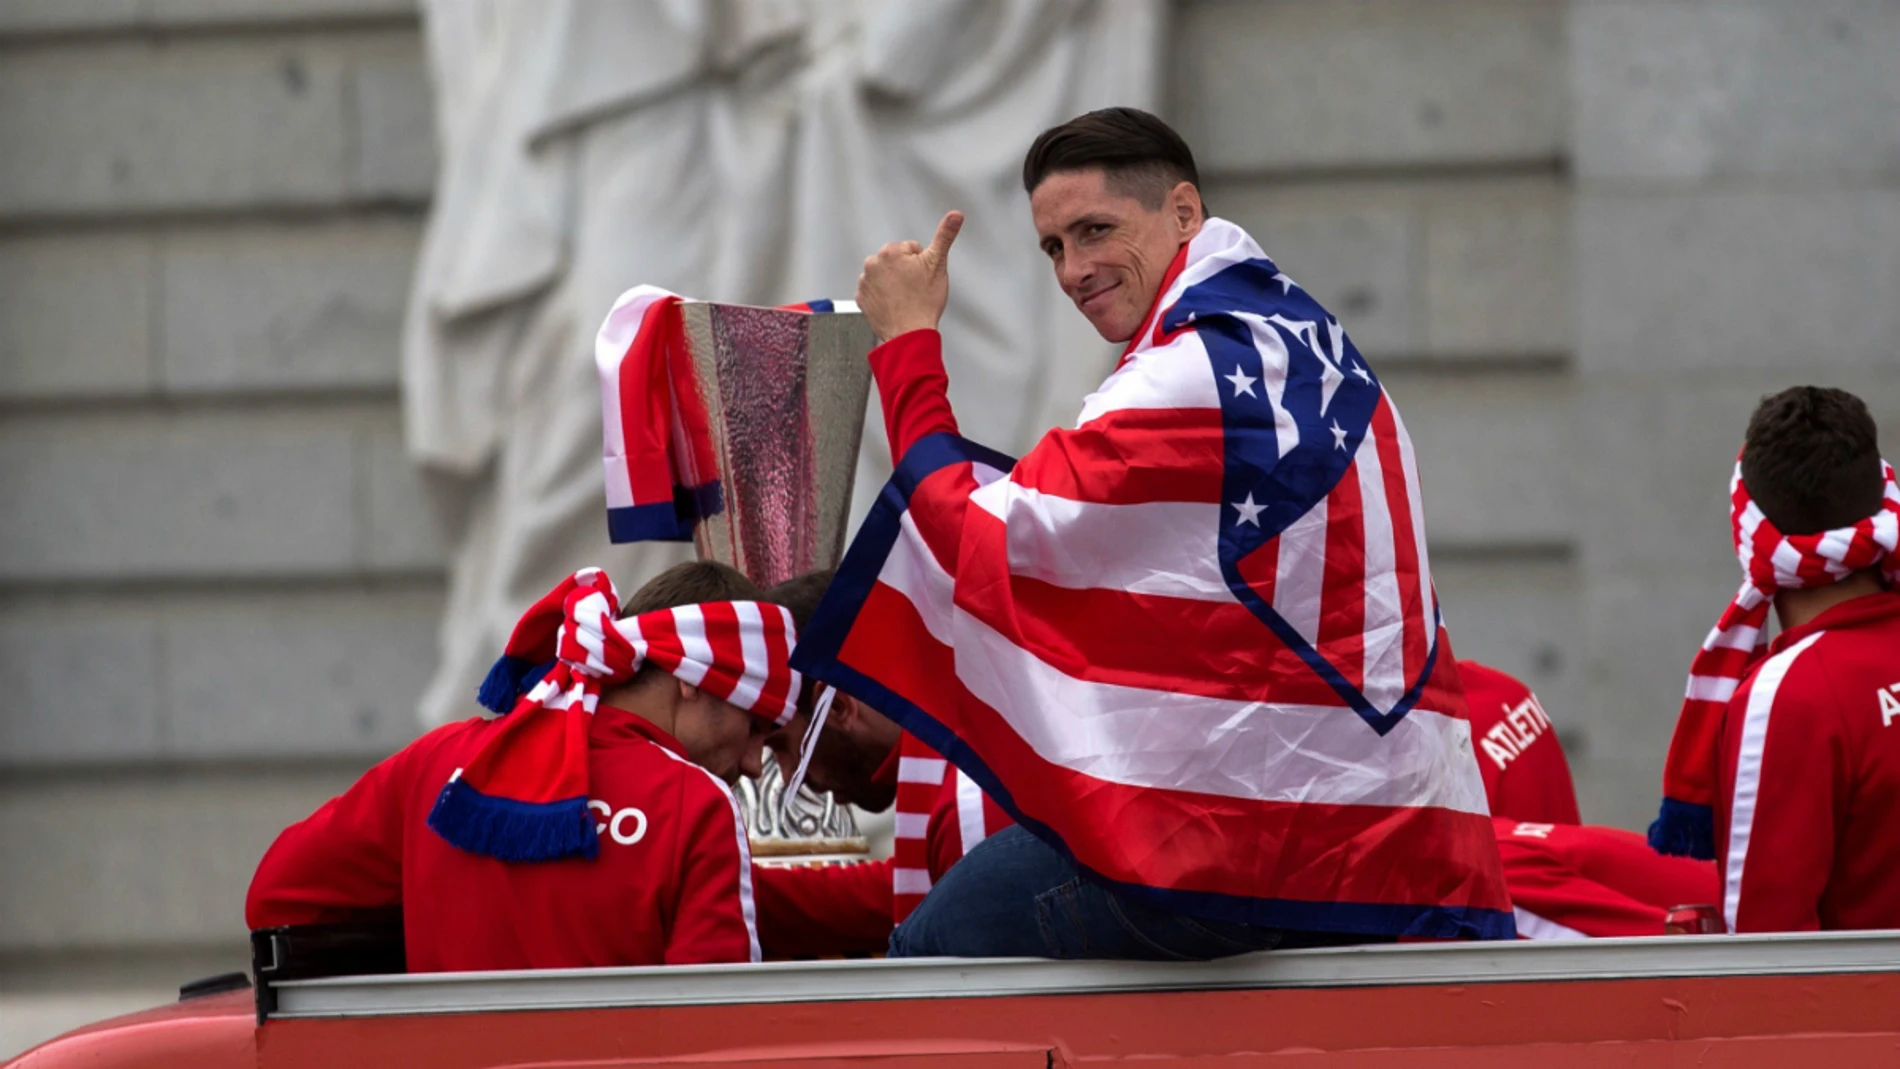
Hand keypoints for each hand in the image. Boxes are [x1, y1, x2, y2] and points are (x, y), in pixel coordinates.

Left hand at [856, 211, 962, 341]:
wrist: (909, 334)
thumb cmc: (924, 302)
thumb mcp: (938, 264)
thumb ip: (945, 235)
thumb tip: (955, 215)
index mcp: (890, 251)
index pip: (910, 249)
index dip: (920, 263)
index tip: (921, 277)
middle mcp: (872, 263)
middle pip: (895, 261)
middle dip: (905, 271)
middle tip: (914, 288)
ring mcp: (865, 282)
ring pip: (885, 275)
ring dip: (893, 283)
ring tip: (905, 297)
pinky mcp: (861, 298)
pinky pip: (874, 291)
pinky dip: (883, 296)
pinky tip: (894, 304)